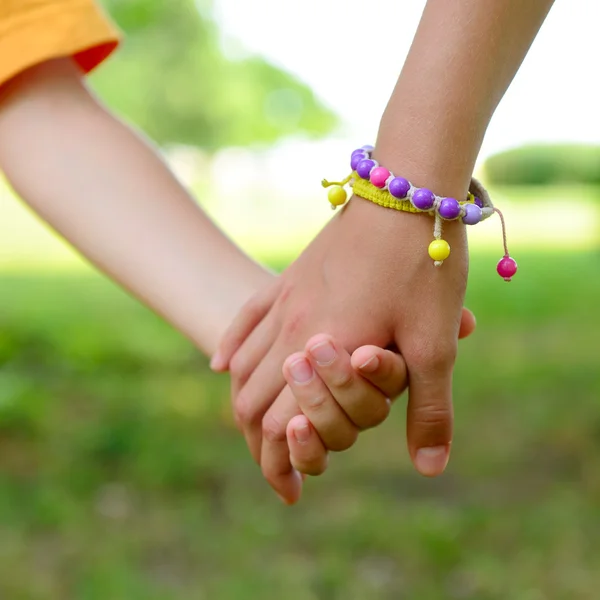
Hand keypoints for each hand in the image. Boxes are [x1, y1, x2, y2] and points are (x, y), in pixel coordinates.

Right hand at [212, 196, 468, 500]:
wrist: (405, 189)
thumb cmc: (424, 268)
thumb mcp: (435, 345)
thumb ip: (428, 410)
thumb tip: (429, 469)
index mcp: (323, 353)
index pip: (280, 426)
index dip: (280, 466)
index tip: (289, 492)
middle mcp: (292, 330)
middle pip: (251, 401)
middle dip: (258, 443)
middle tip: (274, 468)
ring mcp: (285, 300)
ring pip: (243, 364)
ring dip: (244, 401)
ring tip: (254, 428)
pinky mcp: (290, 277)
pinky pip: (244, 318)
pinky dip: (230, 348)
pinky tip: (221, 364)